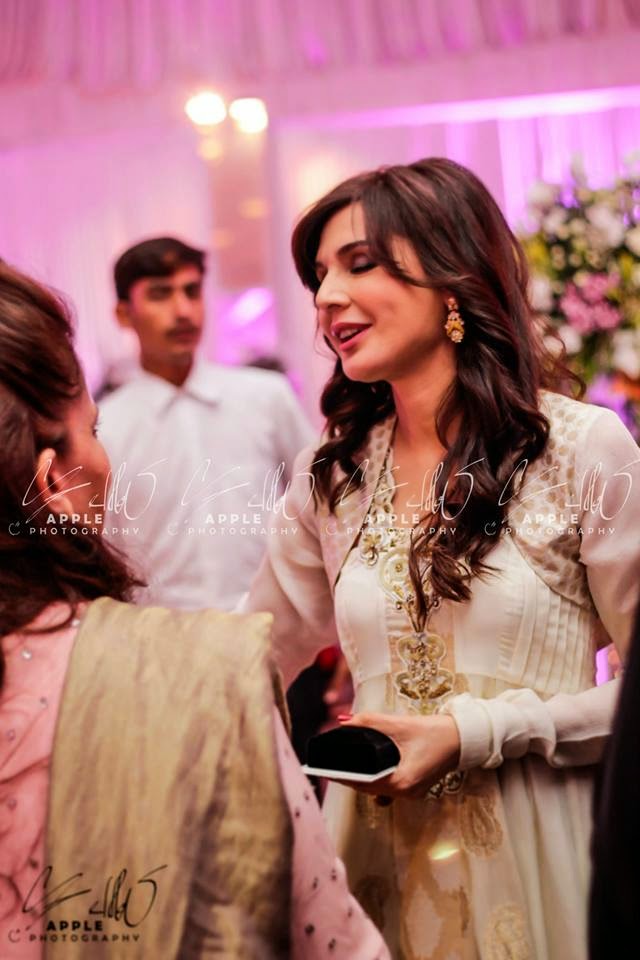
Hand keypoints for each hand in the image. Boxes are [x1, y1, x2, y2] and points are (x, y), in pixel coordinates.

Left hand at [337, 711, 460, 798]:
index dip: (343, 776)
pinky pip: (390, 786)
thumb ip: (368, 722)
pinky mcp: (415, 788)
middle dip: (351, 776)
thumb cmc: (434, 732)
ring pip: (379, 788)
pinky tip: (370, 768)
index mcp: (402, 783)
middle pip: (369, 788)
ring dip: (364, 778)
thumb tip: (344, 722)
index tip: (326, 769)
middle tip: (331, 764)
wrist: (463, 738)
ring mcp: (412, 794)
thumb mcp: (398, 724)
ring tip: (346, 765)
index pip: (363, 783)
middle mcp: (407, 794)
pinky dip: (378, 778)